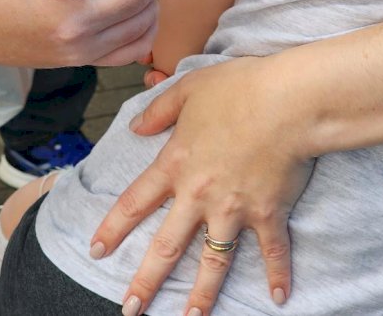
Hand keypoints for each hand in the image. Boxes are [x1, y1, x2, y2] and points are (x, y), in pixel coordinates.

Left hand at [90, 56, 315, 314]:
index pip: (134, 203)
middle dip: (146, 281)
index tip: (96, 251)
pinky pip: (272, 251)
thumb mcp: (186, 88)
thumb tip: (135, 128)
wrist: (286, 100)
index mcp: (175, 164)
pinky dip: (277, 274)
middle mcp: (198, 194)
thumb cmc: (237, 88)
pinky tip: (279, 298)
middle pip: (166, 246)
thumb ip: (158, 110)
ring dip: (201, 295)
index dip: (112, 229)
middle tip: (129, 309)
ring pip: (213, 261)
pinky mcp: (268, 212)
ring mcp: (233, 208)